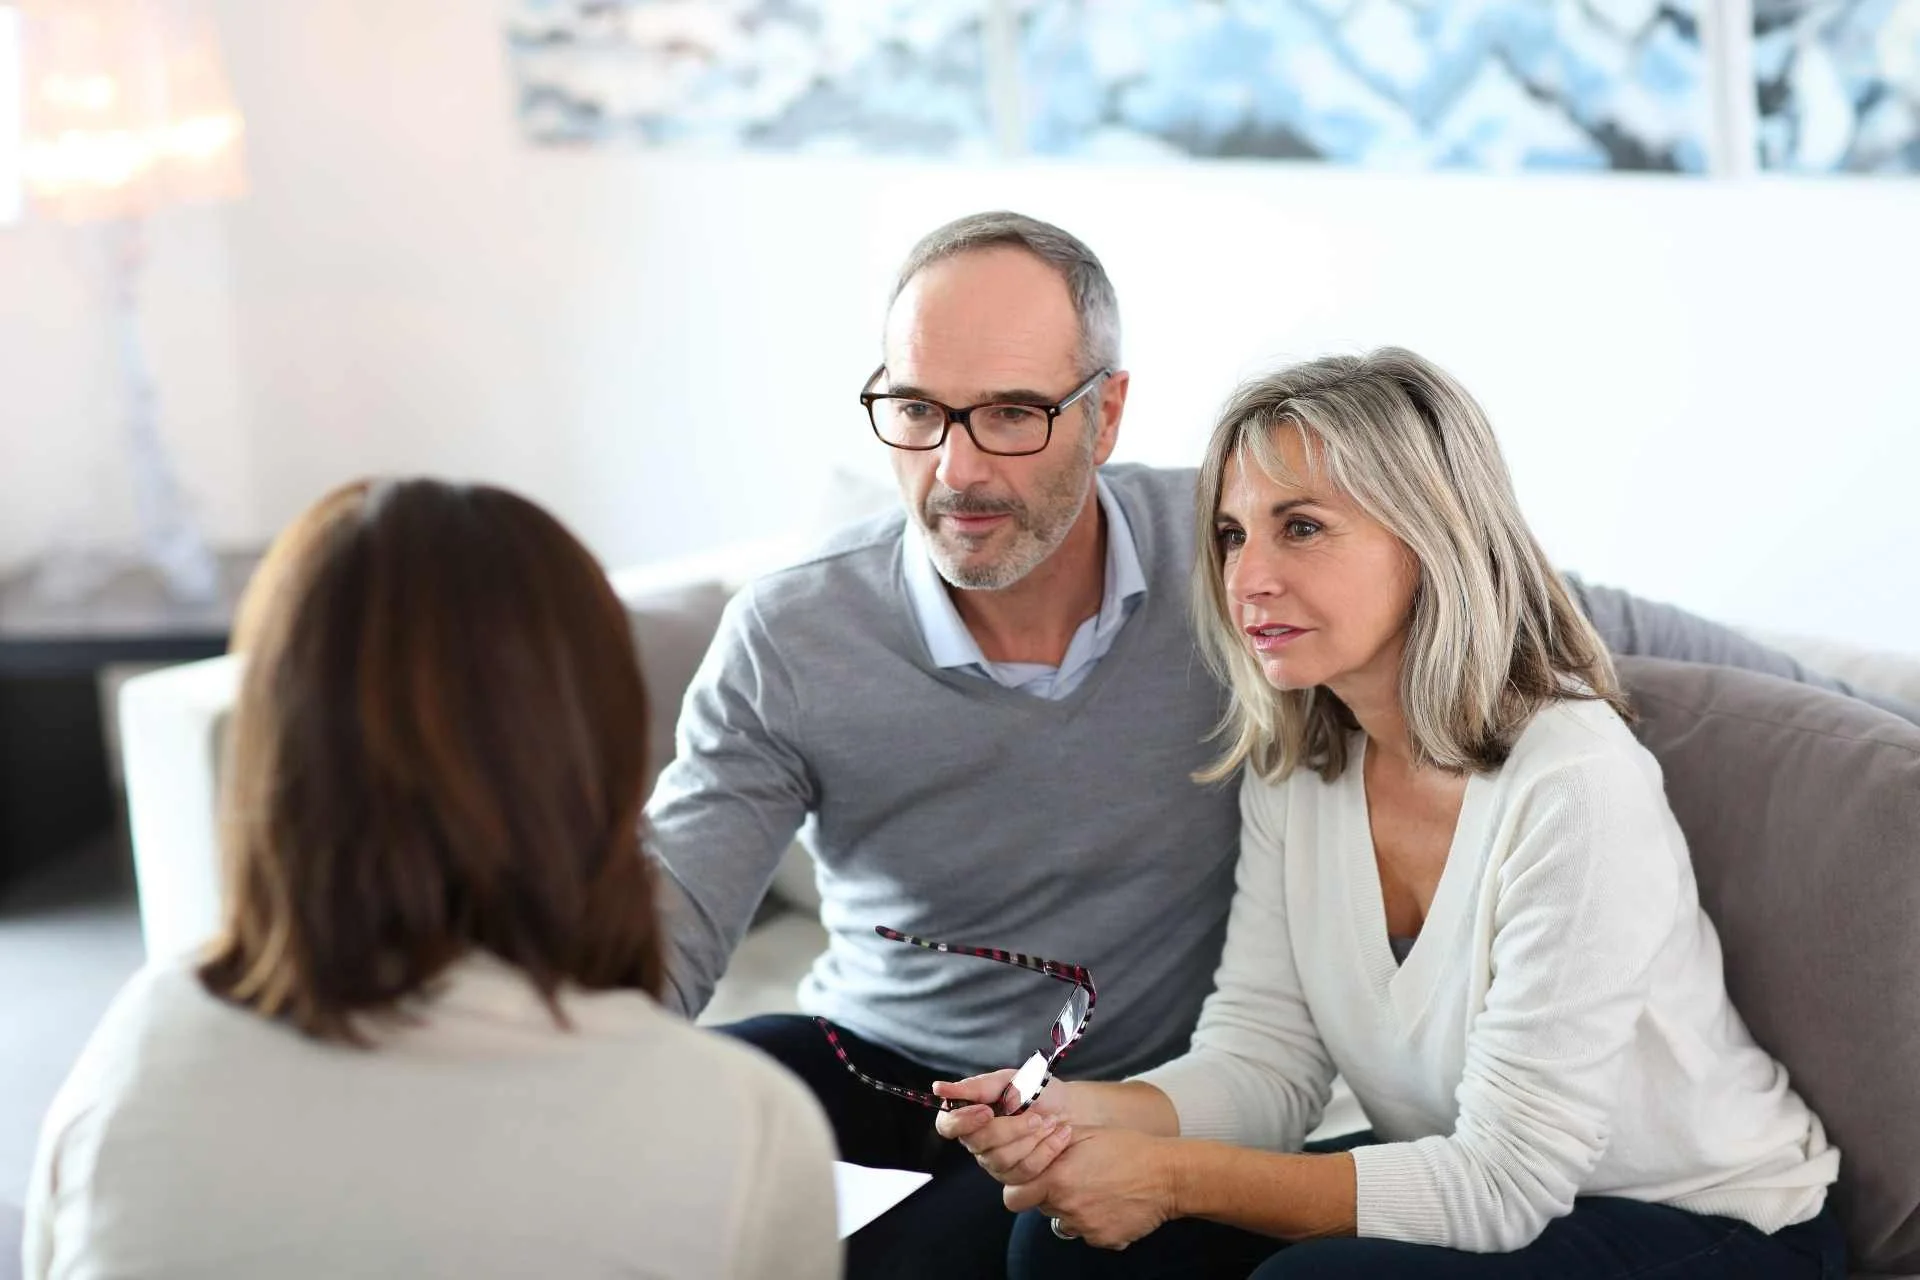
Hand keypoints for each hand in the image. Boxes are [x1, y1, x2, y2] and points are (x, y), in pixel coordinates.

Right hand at [931, 1072, 1075, 1185]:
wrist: (1072, 1108)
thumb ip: (976, 1086)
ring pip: (1000, 1159)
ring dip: (1031, 1139)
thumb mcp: (1010, 1080)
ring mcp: (995, 1161)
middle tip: (1035, 1116)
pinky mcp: (1016, 1177)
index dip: (962, 1121)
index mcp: (971, 1114)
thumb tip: (938, 1089)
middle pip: (978, 1143)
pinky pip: (1024, 1171)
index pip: (947, 1125)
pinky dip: (1046, 1150)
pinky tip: (1059, 1135)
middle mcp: (978, 1141)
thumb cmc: (1039, 1091)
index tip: (987, 1111)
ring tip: (1050, 1122)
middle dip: (1010, 1129)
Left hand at [1005, 1127, 1178, 1250]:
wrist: (1166, 1175)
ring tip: (1098, 1188)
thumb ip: (1052, 1143)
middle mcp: (1067, 1208)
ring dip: (1073, 1208)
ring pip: (1066, 1221)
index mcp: (1057, 1180)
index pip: (1014, 1197)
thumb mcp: (1085, 1133)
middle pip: (1041, 1208)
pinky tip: (1112, 1202)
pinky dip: (1096, 1220)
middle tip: (1074, 1178)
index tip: (1033, 1181)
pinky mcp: (1105, 1240)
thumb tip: (1030, 1145)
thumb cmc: (1127, 1148)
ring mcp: (1086, 1228)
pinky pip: (1089, 1232)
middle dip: (1050, 1194)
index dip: (1021, 1188)